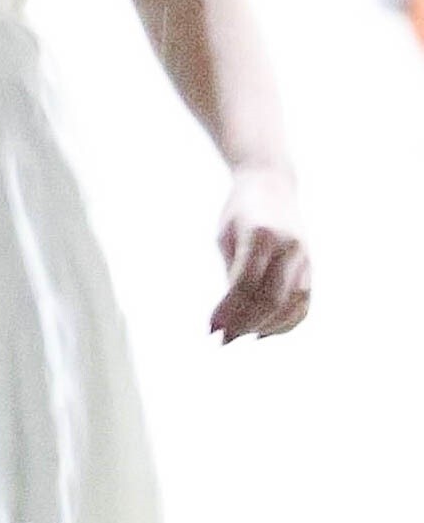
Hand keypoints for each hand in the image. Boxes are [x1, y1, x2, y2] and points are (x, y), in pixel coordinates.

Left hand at [209, 167, 311, 343]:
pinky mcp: (311, 266)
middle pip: (270, 299)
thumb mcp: (227, 235)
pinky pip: (303, 303)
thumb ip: (233, 272)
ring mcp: (304, 256)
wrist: (272, 183)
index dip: (228, 310)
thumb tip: (232, 316)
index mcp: (261, 233)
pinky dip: (286, 323)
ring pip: (291, 306)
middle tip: (222, 339)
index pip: (245, 284)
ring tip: (240, 335)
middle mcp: (288, 246)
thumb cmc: (240, 210)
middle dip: (245, 324)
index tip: (210, 329)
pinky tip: (263, 332)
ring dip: (265, 327)